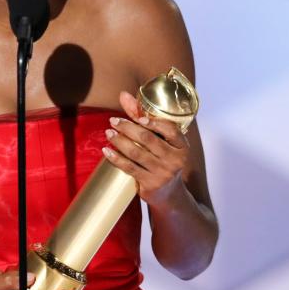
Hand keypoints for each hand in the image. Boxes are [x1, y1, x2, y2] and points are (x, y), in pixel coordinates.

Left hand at [101, 90, 190, 209]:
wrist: (169, 195)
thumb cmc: (162, 160)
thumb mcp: (160, 141)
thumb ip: (142, 117)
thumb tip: (123, 95)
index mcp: (182, 146)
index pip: (170, 129)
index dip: (153, 121)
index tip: (138, 117)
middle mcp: (175, 160)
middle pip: (148, 139)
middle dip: (128, 128)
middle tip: (113, 121)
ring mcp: (163, 173)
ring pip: (136, 152)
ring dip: (119, 141)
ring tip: (108, 133)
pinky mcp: (150, 184)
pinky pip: (129, 168)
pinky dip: (116, 158)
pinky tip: (106, 151)